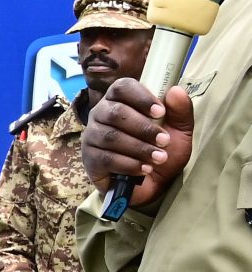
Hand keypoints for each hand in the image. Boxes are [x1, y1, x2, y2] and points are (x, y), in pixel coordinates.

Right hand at [81, 78, 192, 206]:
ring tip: (159, 158)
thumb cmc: (162, 150)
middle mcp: (101, 114)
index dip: (140, 97)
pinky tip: (145, 169)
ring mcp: (91, 136)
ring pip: (110, 137)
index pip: (122, 87)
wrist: (152, 184)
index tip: (160, 112)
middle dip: (143, 128)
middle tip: (164, 141)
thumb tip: (176, 90)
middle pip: (115, 113)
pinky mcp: (89, 159)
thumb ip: (180, 111)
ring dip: (139, 148)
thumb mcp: (179, 131)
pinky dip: (129, 164)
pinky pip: (105, 158)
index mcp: (121, 100)